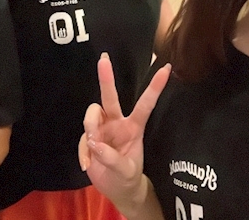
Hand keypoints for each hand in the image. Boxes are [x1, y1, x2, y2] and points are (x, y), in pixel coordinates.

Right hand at [78, 53, 170, 210]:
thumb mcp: (126, 171)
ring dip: (90, 128)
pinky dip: (84, 152)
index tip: (166, 68)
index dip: (155, 87)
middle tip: (103, 59)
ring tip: (94, 150)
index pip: (145, 104)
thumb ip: (113, 159)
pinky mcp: (90, 138)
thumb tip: (96, 144)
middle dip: (106, 78)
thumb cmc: (127, 176)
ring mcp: (102, 129)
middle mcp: (117, 123)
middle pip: (109, 97)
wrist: (117, 189)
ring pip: (91, 115)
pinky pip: (83, 137)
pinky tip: (88, 164)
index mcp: (134, 127)